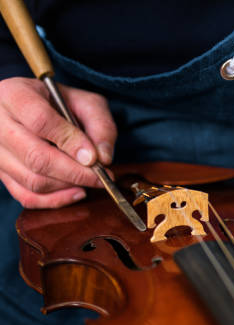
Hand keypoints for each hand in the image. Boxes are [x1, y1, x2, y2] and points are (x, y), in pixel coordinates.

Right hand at [0, 77, 116, 207]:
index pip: (40, 121)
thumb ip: (99, 124)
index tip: (95, 157)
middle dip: (75, 172)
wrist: (31, 107)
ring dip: (68, 186)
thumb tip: (103, 158)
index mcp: (14, 95)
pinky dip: (55, 200)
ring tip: (92, 181)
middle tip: (102, 176)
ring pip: (31, 180)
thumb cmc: (59, 102)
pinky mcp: (0, 173)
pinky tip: (77, 192)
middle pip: (35, 157)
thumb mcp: (84, 101)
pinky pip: (25, 195)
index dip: (71, 142)